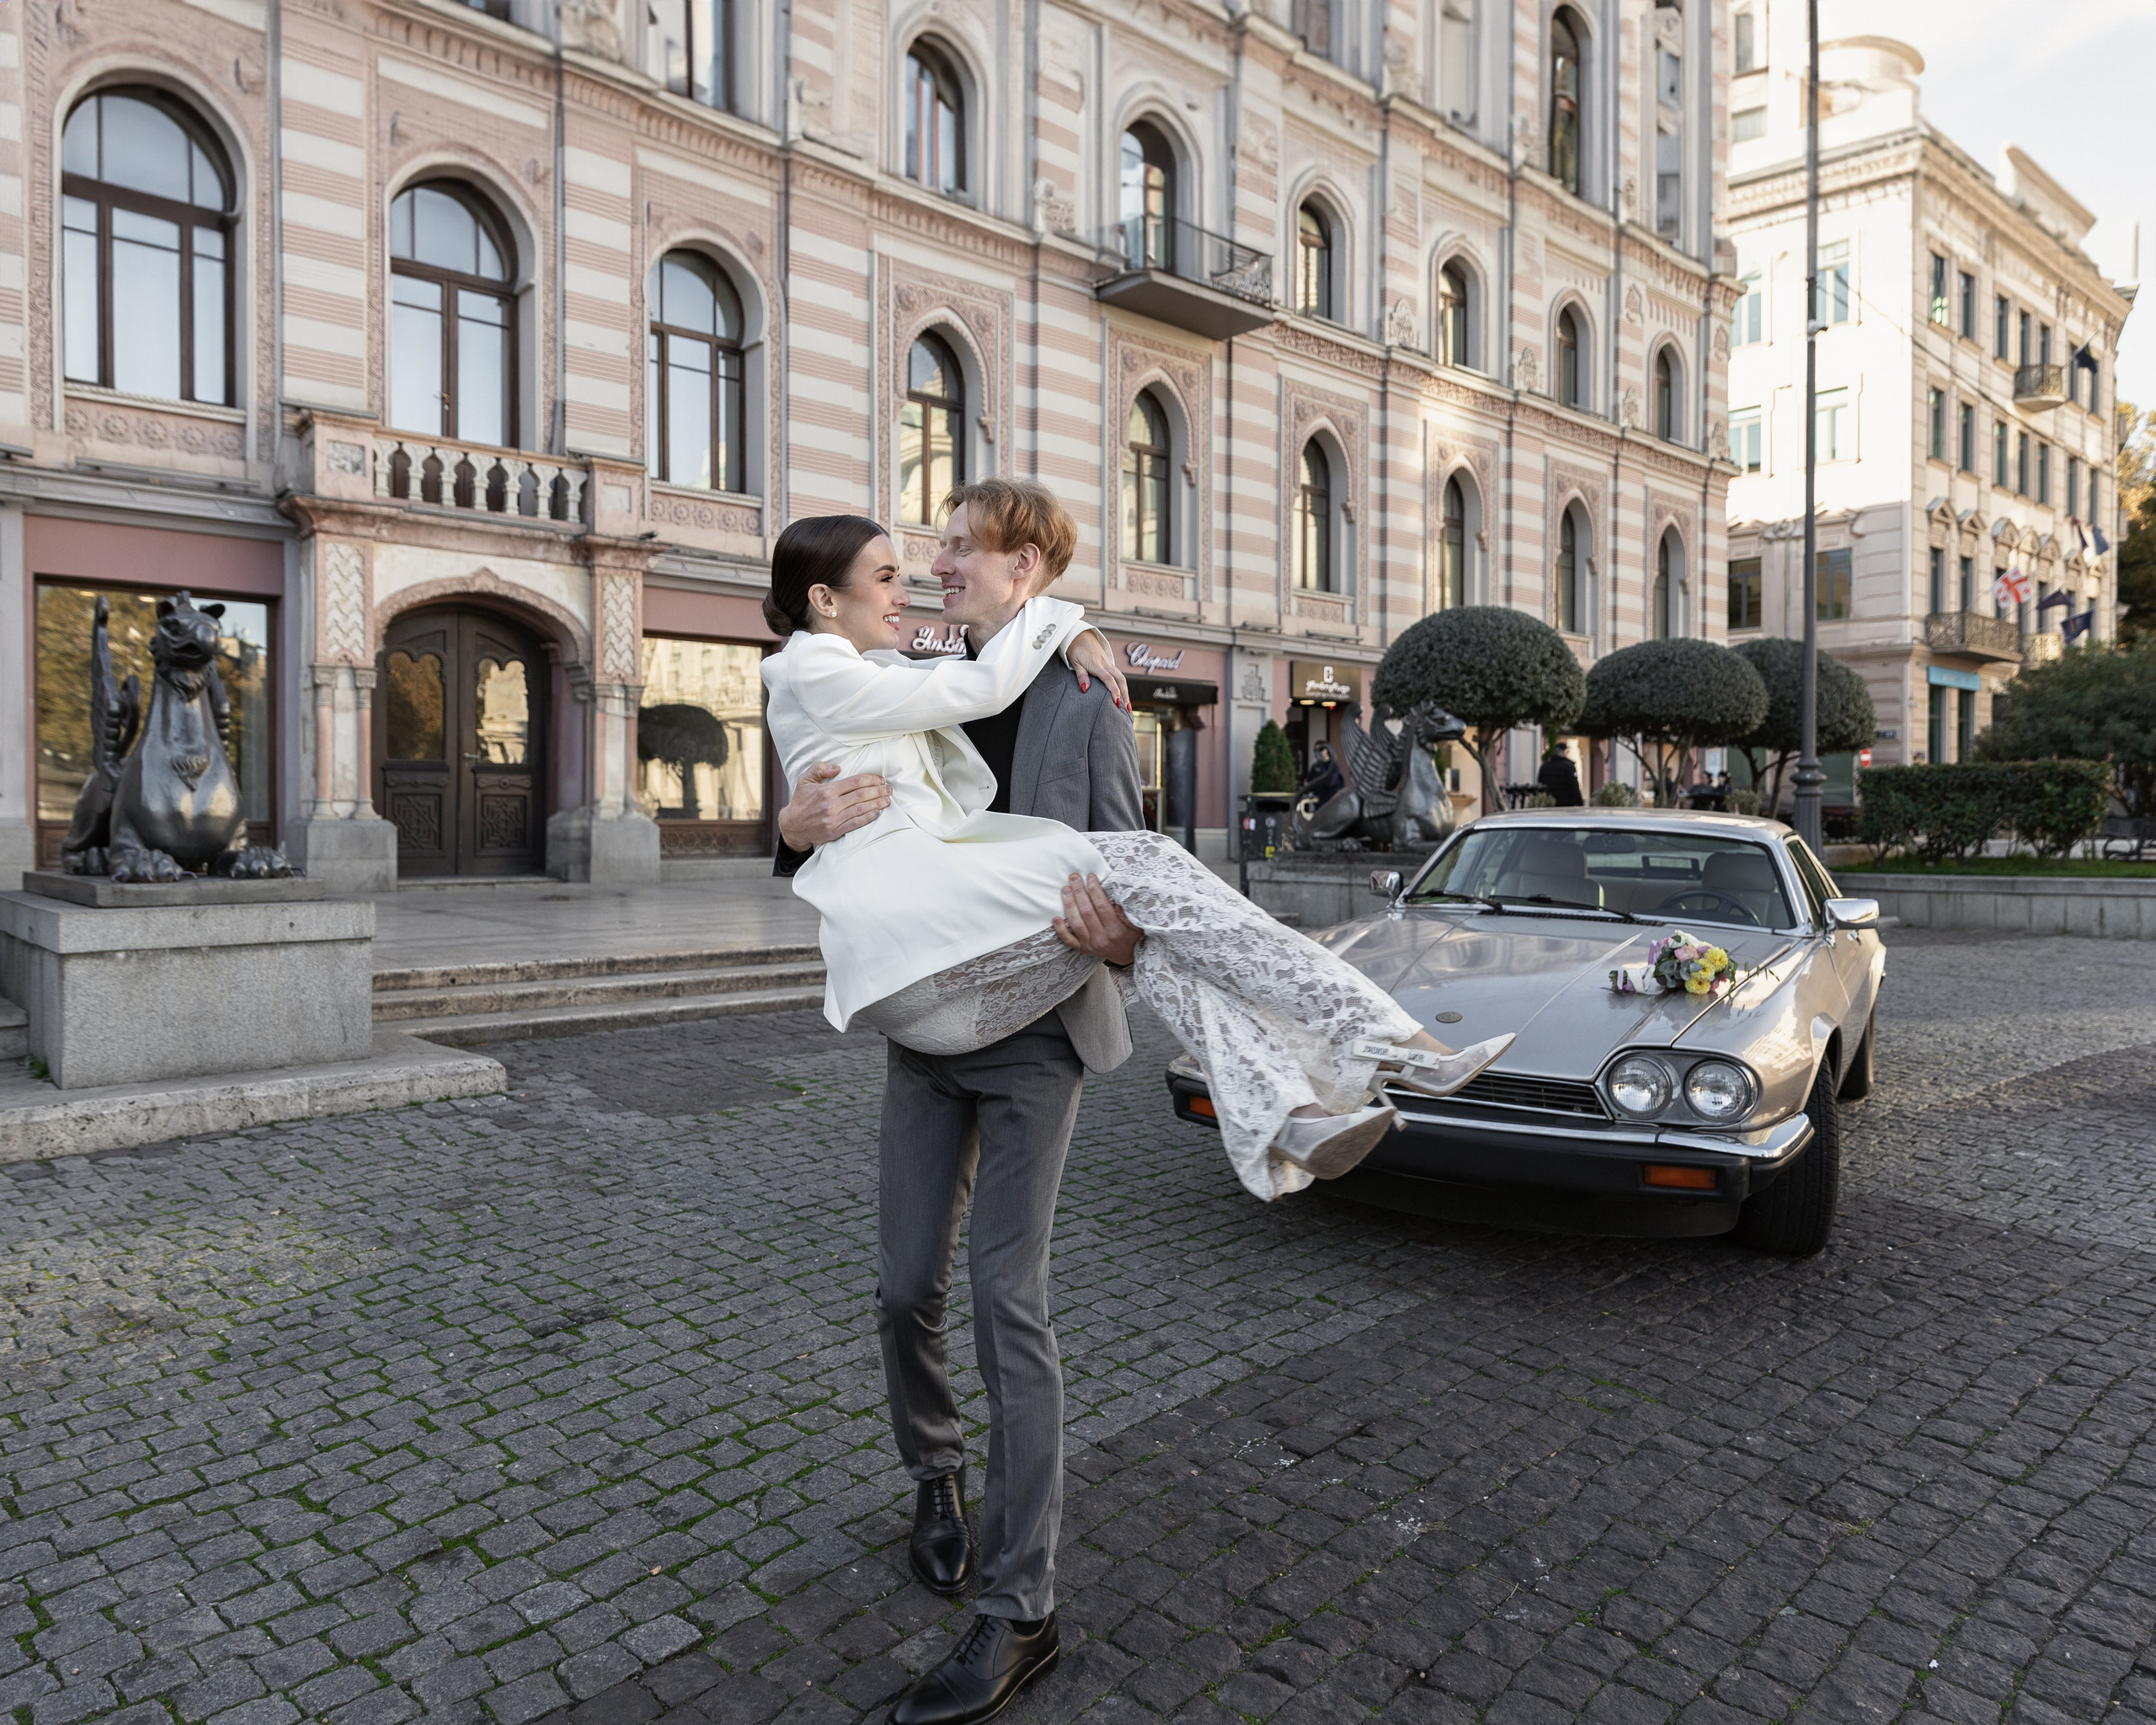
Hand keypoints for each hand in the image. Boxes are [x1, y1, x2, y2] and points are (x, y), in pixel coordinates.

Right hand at [777, 761, 891, 849]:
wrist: (792, 826)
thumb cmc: (801, 801)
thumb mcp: (805, 780)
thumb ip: (819, 768)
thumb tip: (837, 767)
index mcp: (826, 791)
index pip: (854, 782)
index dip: (870, 779)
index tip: (880, 779)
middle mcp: (831, 805)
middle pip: (861, 795)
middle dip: (878, 791)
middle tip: (888, 789)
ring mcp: (834, 819)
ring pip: (861, 809)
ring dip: (877, 804)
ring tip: (887, 800)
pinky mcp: (835, 831)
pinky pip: (855, 824)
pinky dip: (868, 818)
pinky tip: (877, 813)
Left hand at [1053, 872, 1141, 965]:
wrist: (1128, 957)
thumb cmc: (1132, 936)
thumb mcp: (1137, 925)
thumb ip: (1127, 913)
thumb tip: (1116, 899)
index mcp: (1116, 930)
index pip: (1102, 906)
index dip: (1095, 890)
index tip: (1090, 877)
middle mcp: (1102, 938)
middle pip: (1087, 912)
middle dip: (1079, 892)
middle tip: (1074, 877)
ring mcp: (1090, 945)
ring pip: (1076, 923)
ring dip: (1069, 905)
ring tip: (1066, 890)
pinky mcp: (1083, 949)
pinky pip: (1068, 940)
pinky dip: (1060, 929)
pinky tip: (1055, 917)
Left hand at [1067, 629, 1130, 711]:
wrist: (1079, 635)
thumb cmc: (1075, 649)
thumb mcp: (1075, 663)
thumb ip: (1081, 676)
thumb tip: (1085, 689)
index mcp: (1097, 665)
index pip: (1109, 680)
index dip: (1115, 692)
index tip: (1118, 703)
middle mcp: (1105, 664)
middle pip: (1120, 680)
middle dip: (1125, 694)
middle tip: (1127, 709)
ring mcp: (1108, 663)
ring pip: (1121, 677)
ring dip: (1126, 691)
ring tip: (1127, 705)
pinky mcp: (1108, 663)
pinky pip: (1118, 674)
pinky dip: (1122, 685)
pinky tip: (1123, 693)